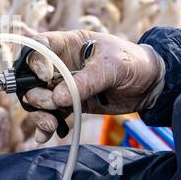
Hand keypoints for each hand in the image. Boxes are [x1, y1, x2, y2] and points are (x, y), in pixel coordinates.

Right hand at [26, 30, 164, 142]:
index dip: (36, 60)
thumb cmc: (133, 63)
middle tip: (52, 103)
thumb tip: (57, 98)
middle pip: (31, 76)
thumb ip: (85, 81)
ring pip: (37, 97)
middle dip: (35, 92)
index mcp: (68, 44)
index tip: (46, 76)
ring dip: (39, 112)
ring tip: (51, 124)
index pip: (40, 46)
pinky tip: (44, 135)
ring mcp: (62, 85)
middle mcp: (59, 64)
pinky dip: (45, 126)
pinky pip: (51, 114)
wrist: (149, 86)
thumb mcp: (113, 66)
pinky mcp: (69, 103)